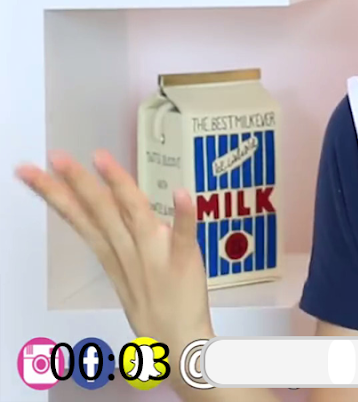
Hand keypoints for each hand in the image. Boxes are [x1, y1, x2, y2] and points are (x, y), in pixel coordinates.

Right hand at [15, 149, 214, 346]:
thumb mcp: (126, 271)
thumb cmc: (154, 308)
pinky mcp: (183, 262)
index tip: (32, 171)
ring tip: (101, 158)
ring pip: (133, 216)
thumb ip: (121, 240)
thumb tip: (117, 207)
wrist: (177, 343)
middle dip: (75, 184)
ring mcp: (155, 256)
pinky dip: (183, 215)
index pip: (80, 218)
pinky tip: (182, 192)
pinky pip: (183, 235)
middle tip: (53, 157)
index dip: (56, 194)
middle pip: (98, 213)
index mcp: (112, 254)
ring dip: (119, 186)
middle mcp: (128, 253)